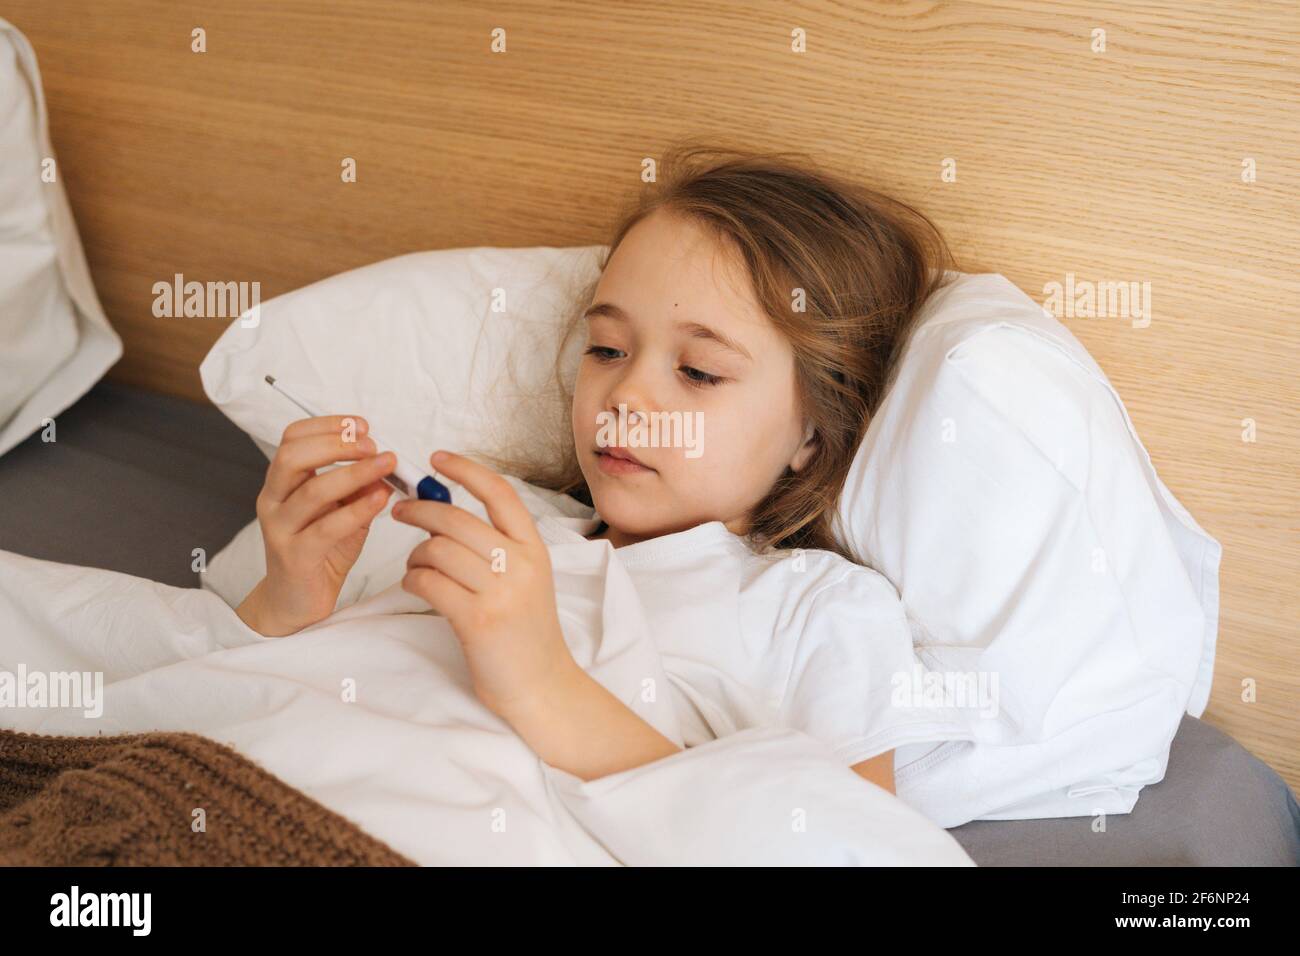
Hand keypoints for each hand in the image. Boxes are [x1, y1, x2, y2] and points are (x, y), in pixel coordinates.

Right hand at [236, 415, 396, 635]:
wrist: (296, 601)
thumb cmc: (320, 551)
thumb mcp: (344, 512)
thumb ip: (360, 488)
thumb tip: (385, 464)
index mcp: (282, 482)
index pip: (293, 438)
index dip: (327, 426)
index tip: (361, 426)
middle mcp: (273, 500)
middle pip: (293, 456)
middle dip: (337, 444)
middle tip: (372, 446)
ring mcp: (280, 529)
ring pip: (312, 490)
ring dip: (354, 473)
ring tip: (386, 466)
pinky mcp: (294, 556)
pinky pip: (327, 528)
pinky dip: (357, 510)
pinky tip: (381, 500)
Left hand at [390, 450, 576, 719]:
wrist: (541, 684)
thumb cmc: (525, 631)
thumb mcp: (525, 578)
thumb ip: (495, 545)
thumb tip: (442, 512)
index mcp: (534, 548)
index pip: (498, 493)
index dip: (465, 470)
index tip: (437, 459)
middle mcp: (521, 564)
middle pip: (456, 519)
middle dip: (420, 510)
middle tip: (400, 511)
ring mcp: (500, 592)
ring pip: (437, 551)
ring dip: (415, 556)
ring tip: (416, 567)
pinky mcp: (477, 620)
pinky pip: (428, 583)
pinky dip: (413, 581)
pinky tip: (417, 587)